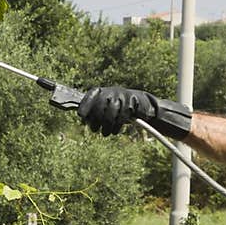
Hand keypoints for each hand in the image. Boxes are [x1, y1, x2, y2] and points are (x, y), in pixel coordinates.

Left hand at [76, 87, 192, 139]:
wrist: (144, 105)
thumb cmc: (120, 109)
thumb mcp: (106, 108)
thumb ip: (94, 111)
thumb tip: (81, 117)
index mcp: (103, 91)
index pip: (90, 95)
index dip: (85, 106)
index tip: (82, 117)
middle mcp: (111, 91)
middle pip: (99, 105)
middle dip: (95, 120)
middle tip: (94, 130)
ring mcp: (122, 96)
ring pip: (110, 112)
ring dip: (106, 126)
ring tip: (105, 133)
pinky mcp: (132, 102)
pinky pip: (122, 115)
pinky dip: (117, 125)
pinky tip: (115, 131)